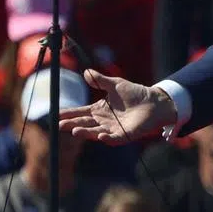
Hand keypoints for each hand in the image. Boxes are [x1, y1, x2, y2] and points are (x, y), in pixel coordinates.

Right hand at [59, 70, 177, 143]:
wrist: (156, 101)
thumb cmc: (136, 93)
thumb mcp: (115, 84)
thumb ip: (100, 80)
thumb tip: (86, 72)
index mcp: (100, 110)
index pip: (80, 112)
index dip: (69, 113)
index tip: (56, 113)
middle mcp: (103, 121)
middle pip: (84, 124)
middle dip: (72, 124)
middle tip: (60, 124)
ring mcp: (113, 129)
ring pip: (96, 132)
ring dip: (86, 132)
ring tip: (74, 130)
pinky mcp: (125, 134)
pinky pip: (114, 138)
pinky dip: (107, 138)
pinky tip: (100, 135)